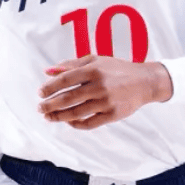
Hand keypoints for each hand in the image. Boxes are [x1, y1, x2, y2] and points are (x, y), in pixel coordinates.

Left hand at [38, 55, 172, 129]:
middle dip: (50, 105)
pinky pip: (89, 123)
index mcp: (94, 70)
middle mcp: (99, 86)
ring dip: (59, 116)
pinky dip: (76, 124)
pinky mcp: (113, 115)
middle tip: (40, 108)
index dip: (50, 87)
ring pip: (76, 113)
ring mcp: (106, 102)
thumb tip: (48, 70)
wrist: (144, 82)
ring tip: (49, 116)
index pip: (65, 80)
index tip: (40, 93)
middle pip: (68, 98)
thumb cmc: (116, 69)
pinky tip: (68, 122)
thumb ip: (71, 65)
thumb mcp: (95, 61)